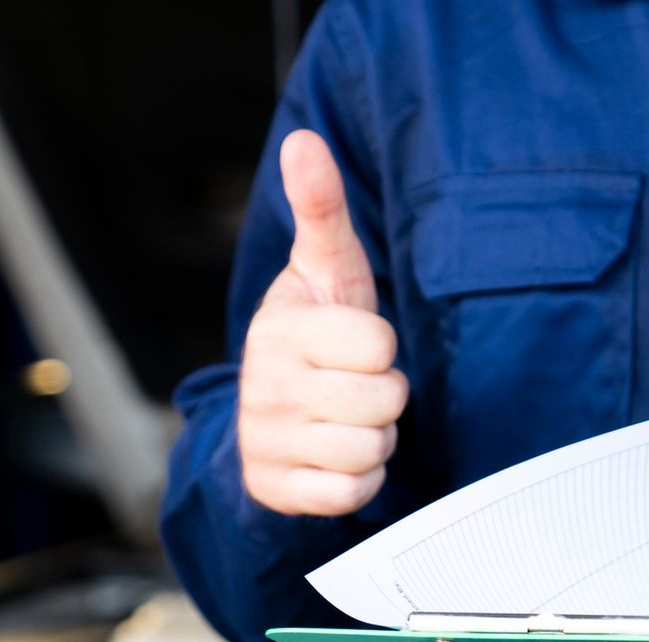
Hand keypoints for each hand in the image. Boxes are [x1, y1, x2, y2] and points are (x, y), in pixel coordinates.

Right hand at [237, 130, 406, 516]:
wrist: (264, 419)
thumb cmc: (311, 337)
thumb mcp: (321, 270)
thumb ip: (320, 209)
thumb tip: (303, 141)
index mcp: (281, 328)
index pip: (378, 345)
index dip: (380, 347)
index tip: (353, 345)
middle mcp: (266, 385)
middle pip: (383, 400)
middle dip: (383, 396)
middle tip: (353, 386)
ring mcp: (268, 441)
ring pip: (371, 448)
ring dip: (373, 439)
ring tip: (344, 419)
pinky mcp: (277, 489)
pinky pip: (351, 493)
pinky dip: (357, 481)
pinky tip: (334, 457)